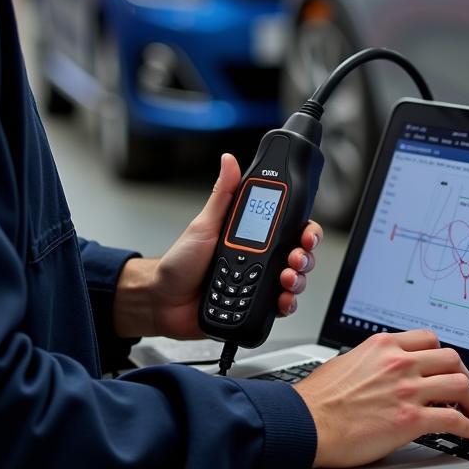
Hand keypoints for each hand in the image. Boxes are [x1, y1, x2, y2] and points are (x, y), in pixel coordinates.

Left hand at [113, 154, 322, 338]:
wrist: (162, 301)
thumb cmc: (179, 263)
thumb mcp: (203, 224)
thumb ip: (222, 194)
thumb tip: (228, 160)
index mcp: (251, 236)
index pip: (288, 228)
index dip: (305, 229)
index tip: (306, 231)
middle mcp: (260, 259)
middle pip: (298, 254)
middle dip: (305, 255)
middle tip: (296, 257)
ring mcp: (259, 284)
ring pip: (294, 281)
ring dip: (298, 279)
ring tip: (286, 279)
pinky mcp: (255, 308)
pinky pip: (280, 307)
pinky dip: (287, 305)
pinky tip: (282, 301)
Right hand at [294, 330, 468, 468]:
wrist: (306, 422)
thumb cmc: (318, 398)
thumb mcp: (347, 361)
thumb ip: (371, 360)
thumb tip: (380, 368)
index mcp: (383, 345)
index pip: (429, 339)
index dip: (443, 355)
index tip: (446, 367)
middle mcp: (400, 363)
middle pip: (452, 359)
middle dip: (465, 375)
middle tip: (465, 390)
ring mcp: (407, 390)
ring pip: (460, 385)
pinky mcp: (410, 420)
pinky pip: (453, 420)